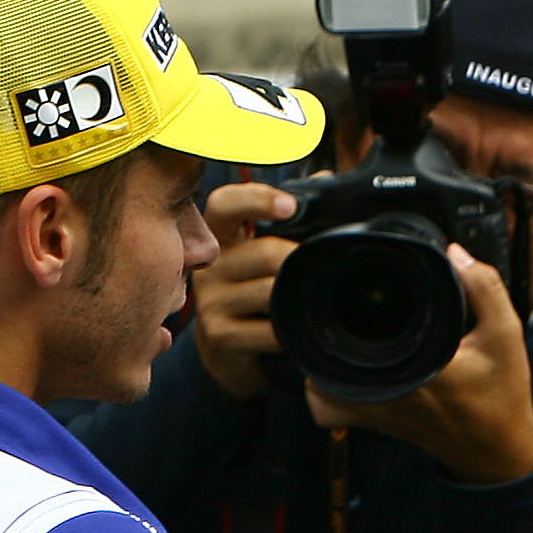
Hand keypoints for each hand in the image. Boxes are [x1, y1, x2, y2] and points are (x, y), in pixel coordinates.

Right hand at [193, 181, 298, 399]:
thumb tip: (324, 178)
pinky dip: (291, 332)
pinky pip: (271, 330)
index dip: (256, 198)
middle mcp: (208, 266)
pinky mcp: (220, 336)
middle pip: (265, 252)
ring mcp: (210, 302)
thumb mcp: (258, 252)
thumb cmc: (248, 293)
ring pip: (271, 292)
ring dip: (298, 298)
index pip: (224, 204)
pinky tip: (293, 332)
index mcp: (218, 236)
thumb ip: (287, 217)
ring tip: (308, 302)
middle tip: (319, 269)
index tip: (290, 205)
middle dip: (299, 262)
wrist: (224, 353)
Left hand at [305, 244, 532, 484]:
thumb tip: (453, 253)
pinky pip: (324, 405)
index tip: (362, 279)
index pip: (368, 326)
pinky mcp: (370, 420)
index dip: (356, 296)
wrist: (495, 450)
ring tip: (336, 327)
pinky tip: (338, 364)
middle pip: (330, 347)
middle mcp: (389, 389)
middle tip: (345, 298)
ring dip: (321, 351)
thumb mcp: (505, 335)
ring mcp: (374, 408)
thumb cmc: (501, 395)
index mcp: (421, 367)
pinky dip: (320, 386)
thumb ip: (484, 289)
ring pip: (316, 378)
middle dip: (331, 318)